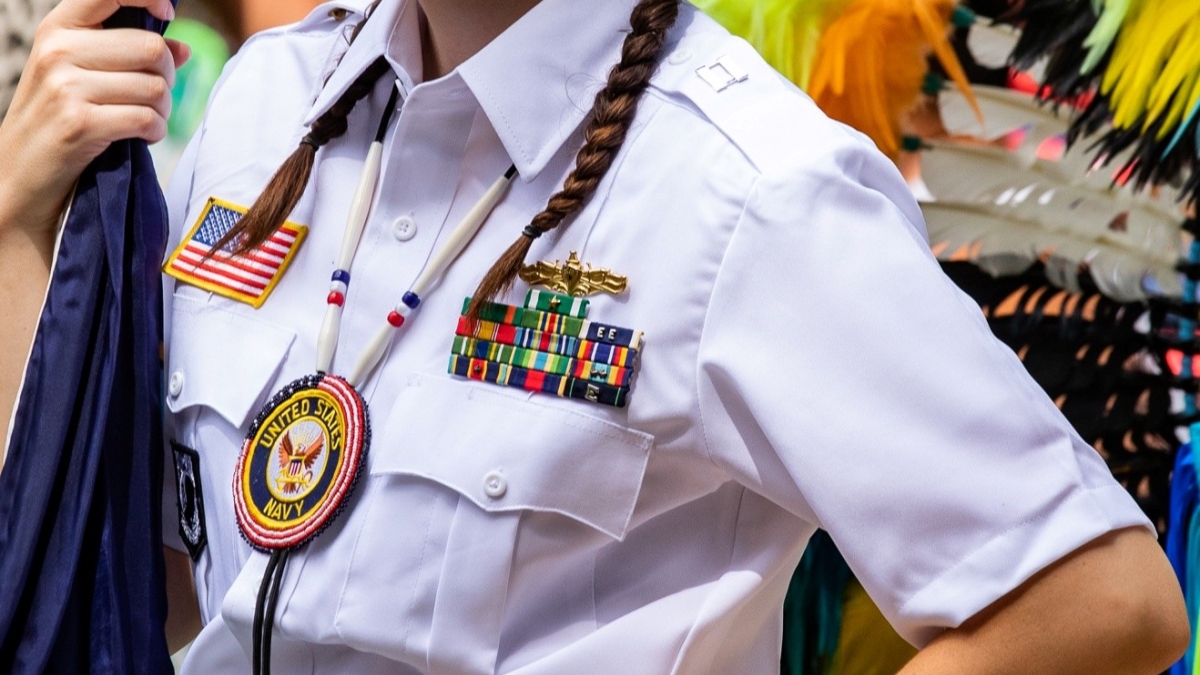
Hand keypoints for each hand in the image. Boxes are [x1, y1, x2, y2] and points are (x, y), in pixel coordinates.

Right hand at [0, 0, 188, 239]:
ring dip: (163, 110)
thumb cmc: (57, 120)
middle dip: (167, 77)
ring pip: (155, 87)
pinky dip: (156, 132)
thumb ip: (127, 55)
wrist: (18, 173)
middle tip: (154, 98)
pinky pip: (147, 119)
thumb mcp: (79, 75)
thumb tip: (183, 48)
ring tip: (144, 121)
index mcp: (57, 29)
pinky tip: (143, 137)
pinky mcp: (80, 123)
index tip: (167, 14)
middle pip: (151, 48)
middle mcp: (58, 50)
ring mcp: (66, 86)